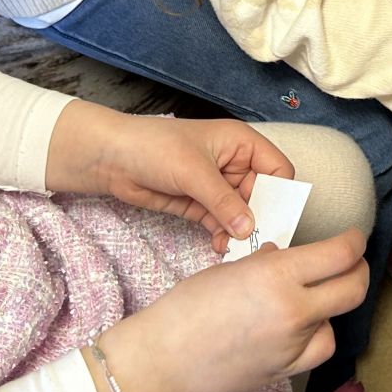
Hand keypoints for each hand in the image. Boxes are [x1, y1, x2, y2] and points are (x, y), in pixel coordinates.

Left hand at [46, 103, 292, 250]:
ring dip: (240, 231)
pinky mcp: (199, 204)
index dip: (280, 194)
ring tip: (234, 248)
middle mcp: (234, 164)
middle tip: (256, 243)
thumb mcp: (194, 172)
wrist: (111, 158)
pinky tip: (219, 245)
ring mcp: (217, 186)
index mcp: (242, 144)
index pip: (277, 170)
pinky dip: (223, 234)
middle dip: (260, 218)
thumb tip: (249, 228)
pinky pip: (221, 222)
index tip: (275, 220)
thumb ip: (224, 201)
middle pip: (262, 196)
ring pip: (242, 213)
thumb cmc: (155, 148)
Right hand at [99, 229, 368, 391]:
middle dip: (359, 270)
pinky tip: (300, 328)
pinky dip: (317, 335)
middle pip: (353, 288)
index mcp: (277, 275)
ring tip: (311, 296)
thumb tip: (285, 255)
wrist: (164, 360)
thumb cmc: (186, 308)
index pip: (340, 254)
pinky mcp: (286, 370)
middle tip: (352, 261)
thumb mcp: (230, 269)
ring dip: (332, 305)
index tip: (353, 238)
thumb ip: (266, 262)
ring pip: (337, 320)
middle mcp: (293, 310)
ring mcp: (293, 344)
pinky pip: (319, 348)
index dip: (354, 242)